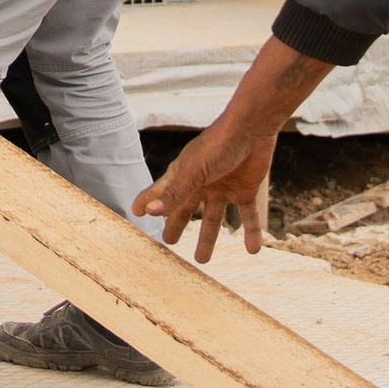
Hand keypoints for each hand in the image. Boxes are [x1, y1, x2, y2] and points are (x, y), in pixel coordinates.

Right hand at [135, 117, 275, 264]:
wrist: (252, 128)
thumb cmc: (218, 145)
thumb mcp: (193, 172)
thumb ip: (174, 194)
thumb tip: (149, 213)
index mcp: (185, 176)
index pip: (160, 192)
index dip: (147, 202)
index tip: (135, 212)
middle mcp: (202, 183)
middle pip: (186, 209)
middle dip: (177, 225)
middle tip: (169, 241)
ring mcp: (224, 187)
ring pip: (215, 218)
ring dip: (209, 238)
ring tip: (202, 259)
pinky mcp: (246, 189)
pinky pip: (248, 215)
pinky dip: (251, 232)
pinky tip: (253, 250)